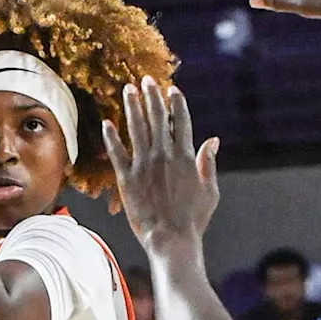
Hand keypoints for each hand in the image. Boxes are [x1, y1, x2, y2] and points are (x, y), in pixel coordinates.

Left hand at [103, 78, 219, 249]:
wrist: (171, 240)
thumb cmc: (193, 219)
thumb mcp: (210, 191)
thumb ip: (208, 163)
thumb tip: (213, 140)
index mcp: (185, 157)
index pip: (180, 121)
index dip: (176, 102)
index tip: (171, 89)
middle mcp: (164, 155)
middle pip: (157, 118)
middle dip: (152, 96)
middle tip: (145, 80)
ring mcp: (144, 166)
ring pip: (136, 128)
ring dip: (132, 107)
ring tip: (128, 90)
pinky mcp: (127, 179)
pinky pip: (117, 152)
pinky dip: (112, 137)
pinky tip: (107, 122)